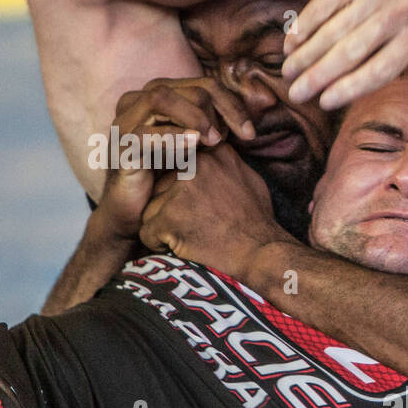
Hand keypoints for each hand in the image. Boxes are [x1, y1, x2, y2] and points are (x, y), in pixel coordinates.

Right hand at [95, 78, 254, 239]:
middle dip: (216, 111)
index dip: (232, 104)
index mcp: (158, 95)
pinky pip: (145, 132)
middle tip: (228, 140)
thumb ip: (217, 127)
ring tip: (213, 140)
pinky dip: (173, 136)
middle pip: (188, 88)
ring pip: (161, 98)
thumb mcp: (197, 146)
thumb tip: (256, 113)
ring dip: (194, 117)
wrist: (134, 213)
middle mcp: (137, 101)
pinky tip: (194, 147)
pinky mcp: (120, 146)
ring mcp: (125, 122)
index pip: (205, 85)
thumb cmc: (167, 178)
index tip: (250, 134)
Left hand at [138, 143, 295, 276]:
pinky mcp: (168, 217)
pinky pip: (146, 231)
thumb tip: (214, 153)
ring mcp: (180, 191)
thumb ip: (226, 163)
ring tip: (188, 238)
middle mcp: (194, 166)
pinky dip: (158, 244)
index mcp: (213, 154)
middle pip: (162, 186)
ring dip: (163, 226)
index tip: (196, 206)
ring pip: (151, 208)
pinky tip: (179, 248)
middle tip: (193, 226)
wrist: (261, 255)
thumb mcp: (249, 181)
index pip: (179, 165)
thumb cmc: (257, 223)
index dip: (183, 190)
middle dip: (170, 208)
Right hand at [281, 0, 407, 109]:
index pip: (381, 70)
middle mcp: (405, 8)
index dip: (349, 89)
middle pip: (352, 52)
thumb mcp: (395, 34)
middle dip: (319, 76)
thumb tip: (337, 99)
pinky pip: (321, 8)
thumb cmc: (383, 9)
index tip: (323, 104)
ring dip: (305, 56)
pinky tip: (289, 46)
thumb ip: (379, 63)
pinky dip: (302, 30)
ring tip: (288, 72)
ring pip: (333, 32)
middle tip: (296, 94)